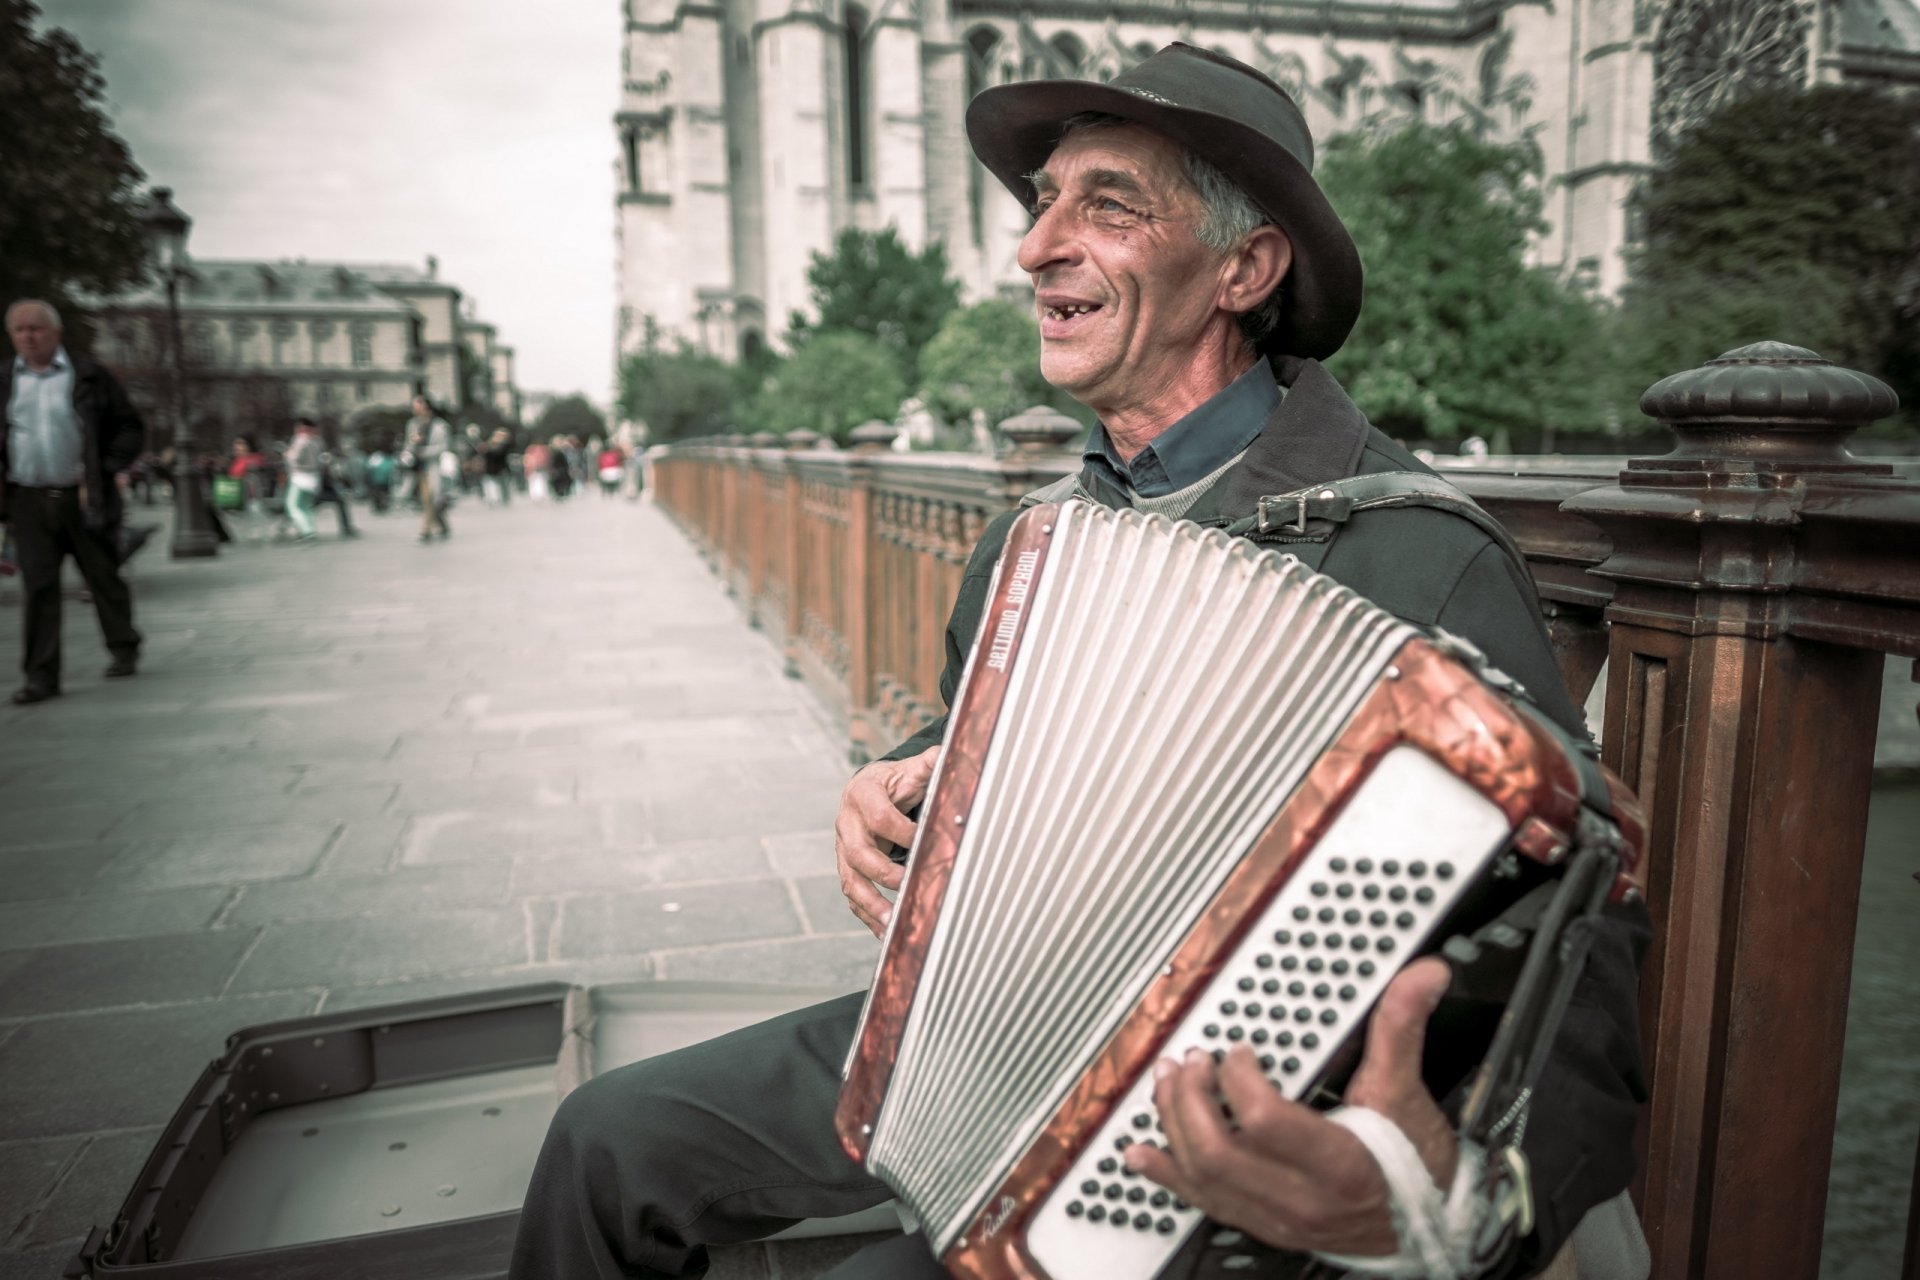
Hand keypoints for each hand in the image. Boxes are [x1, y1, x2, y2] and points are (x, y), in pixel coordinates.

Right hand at [834, 745, 939, 936]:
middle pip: (859, 854)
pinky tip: (886, 934)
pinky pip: (854, 897)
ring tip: (893, 923)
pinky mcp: (848, 870)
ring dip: (872, 904)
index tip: (927, 842)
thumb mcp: (910, 770)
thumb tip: (950, 755)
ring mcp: (844, 850)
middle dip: (884, 873)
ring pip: (851, 881)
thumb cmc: (894, 782)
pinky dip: (869, 917)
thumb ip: (929, 764)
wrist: (867, 791)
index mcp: (862, 795)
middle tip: (908, 885)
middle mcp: (847, 824)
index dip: (903, 832)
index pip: (880, 817)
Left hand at [1127, 957, 1456, 1257]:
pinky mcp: (1262, 1224)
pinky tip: (1142, 1153)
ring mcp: (1276, 1218)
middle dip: (1190, 1097)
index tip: (1238, 1052)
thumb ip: (1400, 1031)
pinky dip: (1166, 1174)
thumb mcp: (1407, 1095)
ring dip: (1173, 1124)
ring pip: (1202, 1177)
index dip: (1239, 1079)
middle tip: (1192, 1061)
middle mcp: (1301, 1200)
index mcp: (1338, 1165)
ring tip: (1166, 1082)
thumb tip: (1422, 976)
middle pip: (1217, 1151)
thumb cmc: (1415, 1169)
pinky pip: (1202, 1204)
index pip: (1265, 1122)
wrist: (1422, 1231)